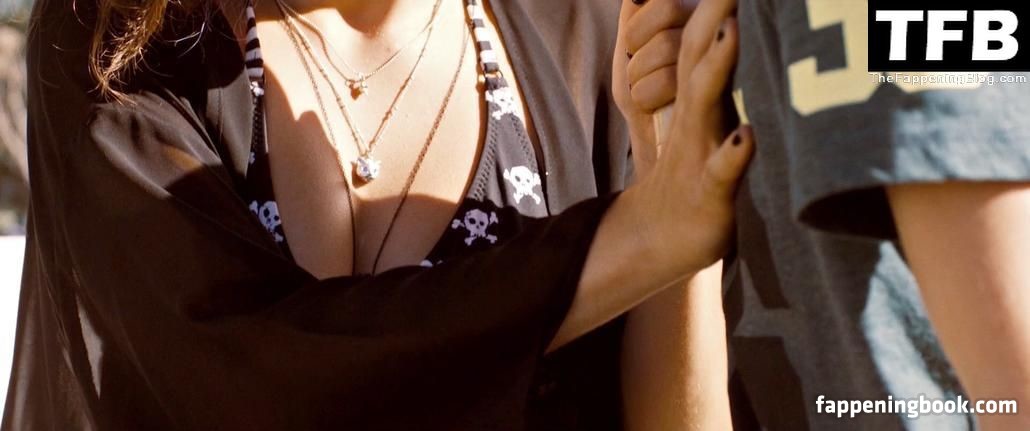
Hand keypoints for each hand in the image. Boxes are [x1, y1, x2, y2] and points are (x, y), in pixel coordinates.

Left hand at [554, 0, 750, 348]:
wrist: (660, 240)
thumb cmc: (679, 176)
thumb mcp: (684, 124)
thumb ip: (686, 74)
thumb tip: (659, 18)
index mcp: (695, 103)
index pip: (693, 47)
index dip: (699, 11)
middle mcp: (705, 120)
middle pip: (705, 62)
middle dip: (715, 20)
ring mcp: (710, 155)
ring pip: (709, 103)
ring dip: (720, 68)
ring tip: (731, 30)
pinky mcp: (716, 197)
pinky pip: (723, 170)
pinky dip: (733, 153)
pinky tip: (747, 135)